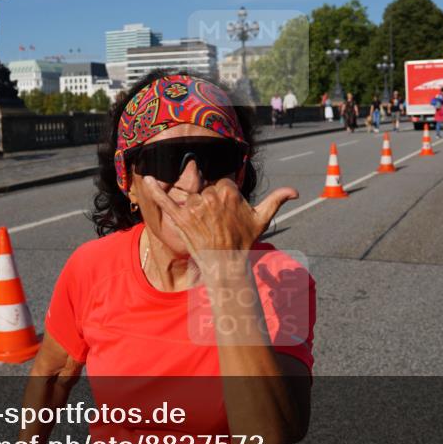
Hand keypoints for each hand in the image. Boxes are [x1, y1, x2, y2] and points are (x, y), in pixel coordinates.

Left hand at [142, 176, 297, 267]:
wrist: (226, 263)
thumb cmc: (243, 241)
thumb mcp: (262, 219)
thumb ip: (276, 199)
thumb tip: (296, 191)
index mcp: (228, 191)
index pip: (221, 184)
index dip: (224, 198)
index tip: (227, 214)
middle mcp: (210, 196)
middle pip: (206, 189)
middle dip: (210, 204)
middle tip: (216, 224)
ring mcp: (194, 207)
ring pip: (192, 197)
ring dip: (195, 209)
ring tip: (204, 227)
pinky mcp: (180, 217)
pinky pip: (165, 200)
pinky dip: (154, 190)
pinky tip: (145, 179)